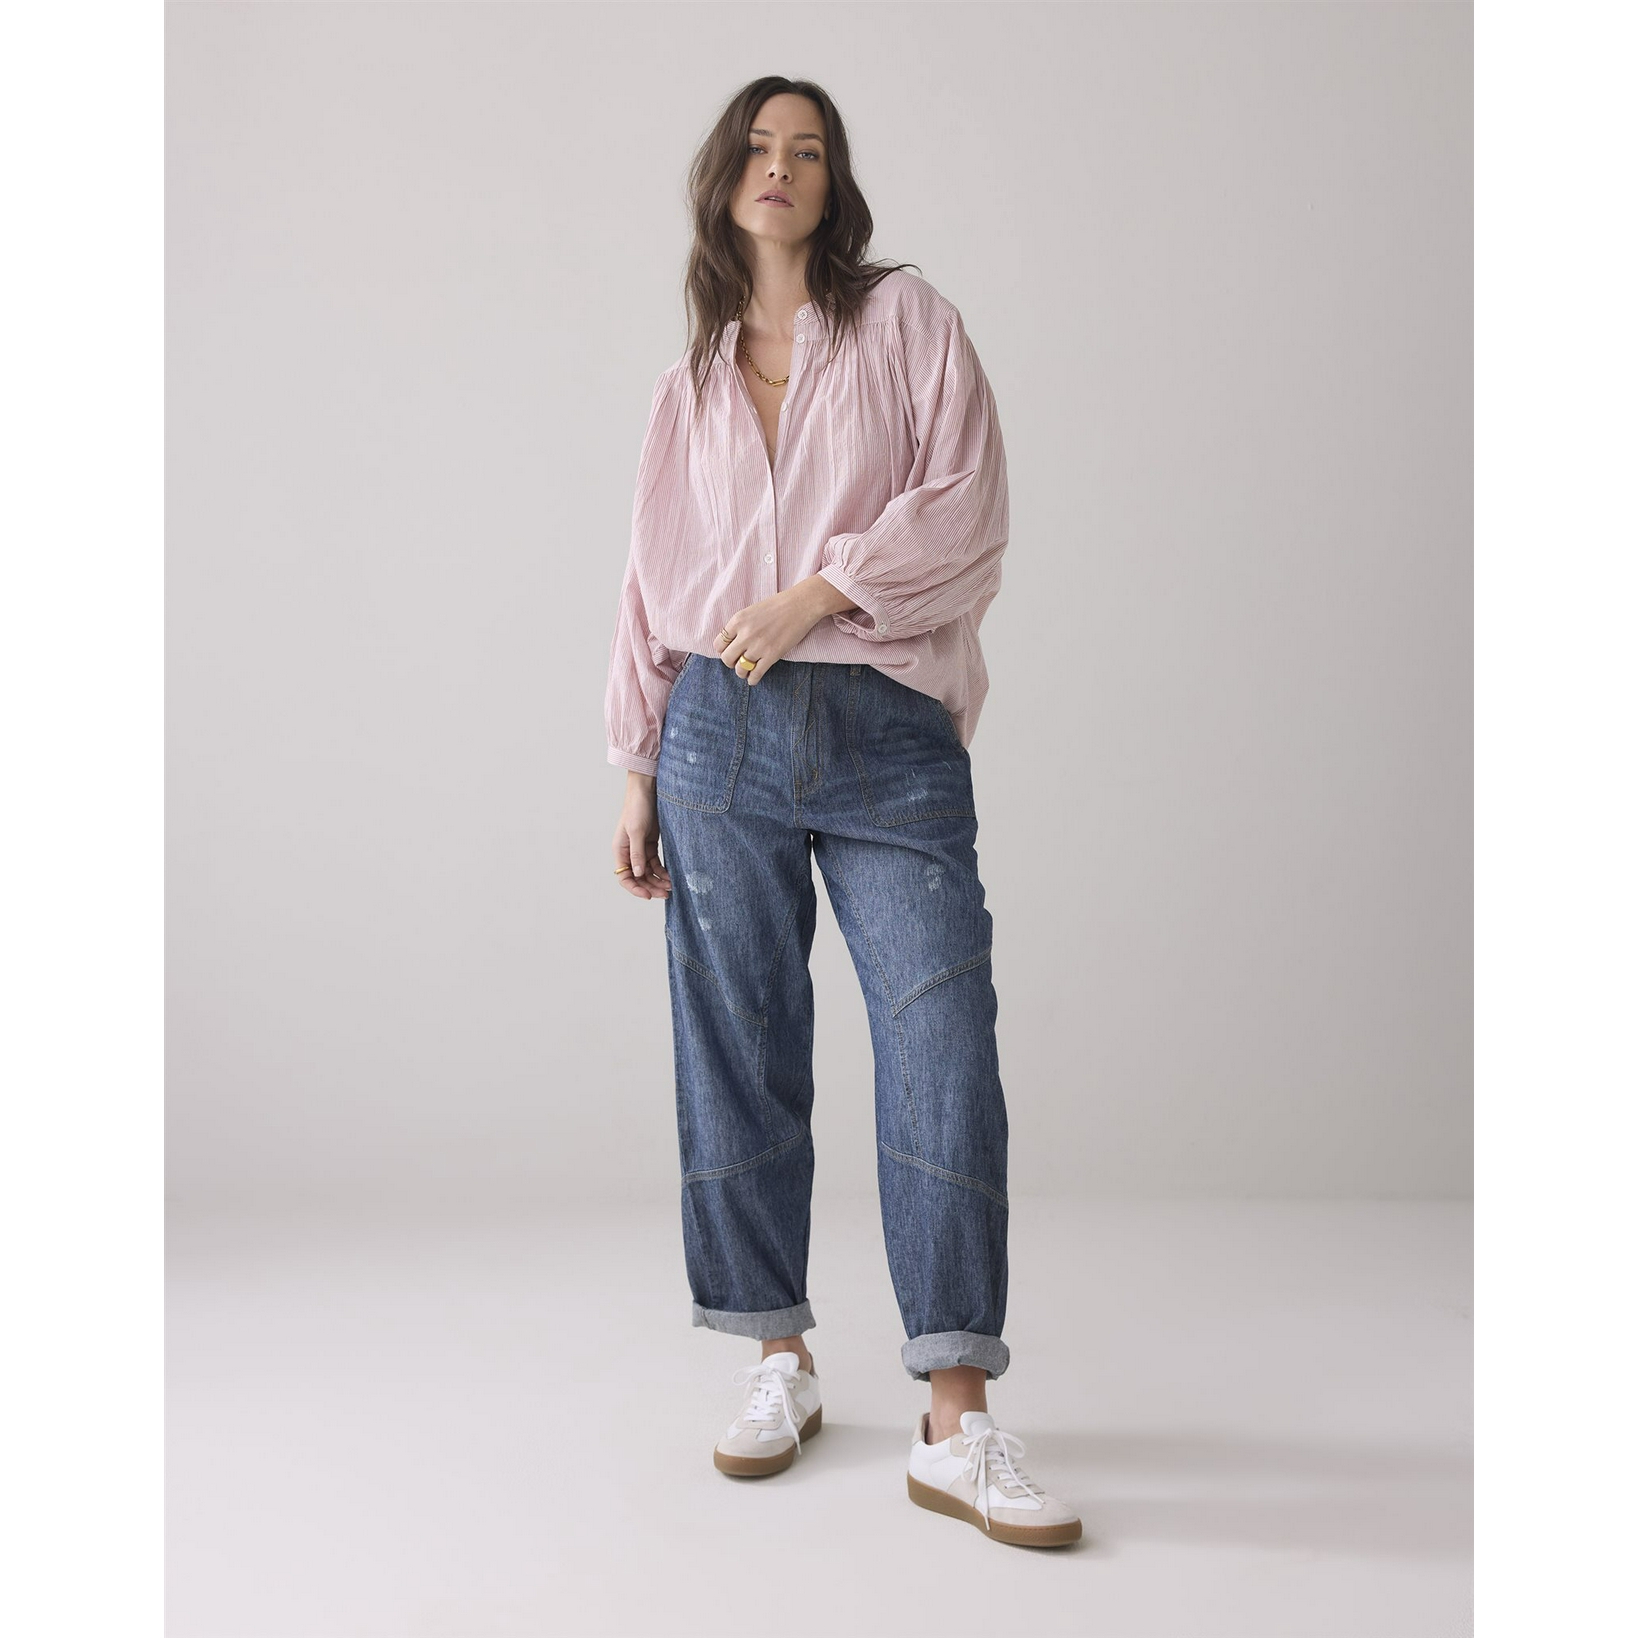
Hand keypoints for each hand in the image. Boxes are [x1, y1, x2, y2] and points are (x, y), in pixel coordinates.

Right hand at [613, 774, 671, 899]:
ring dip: (658, 881)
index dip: (635, 888)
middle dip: (651, 887)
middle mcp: (628, 852)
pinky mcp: (650, 844)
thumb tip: (638, 874)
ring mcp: (640, 849)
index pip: (624, 877)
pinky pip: (655, 863)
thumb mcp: (636, 831)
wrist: (647, 790)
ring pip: (648, 872)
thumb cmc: (637, 807)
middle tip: (666, 894)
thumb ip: (637, 853)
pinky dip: (662, 871)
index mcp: (620, 850)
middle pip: (638, 877)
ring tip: (671, 887)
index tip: (648, 895)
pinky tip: (670, 876)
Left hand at [714, 576, 855, 682]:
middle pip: (726, 658)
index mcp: (738, 620)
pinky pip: (756, 674)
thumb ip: (740, 626)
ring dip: (742, 672)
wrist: (801, 605)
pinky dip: (753, 679)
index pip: (719, 644)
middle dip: (730, 663)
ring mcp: (758, 646)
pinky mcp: (772, 655)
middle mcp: (745, 634)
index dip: (723, 650)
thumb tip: (731, 644)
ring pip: (740, 669)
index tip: (729, 651)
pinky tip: (753, 679)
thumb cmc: (777, 606)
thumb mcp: (751, 611)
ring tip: (746, 671)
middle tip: (737, 662)